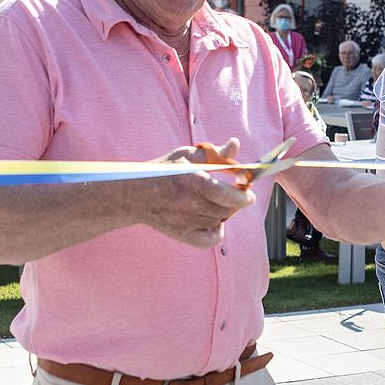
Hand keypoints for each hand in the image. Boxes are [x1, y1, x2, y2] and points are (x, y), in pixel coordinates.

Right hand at [126, 137, 254, 247]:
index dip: (245, 196)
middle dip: (235, 201)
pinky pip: (210, 239)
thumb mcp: (189, 155)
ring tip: (212, 202)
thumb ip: (216, 152)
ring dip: (223, 212)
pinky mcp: (182, 234)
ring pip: (220, 221)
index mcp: (195, 181)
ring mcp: (186, 222)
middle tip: (231, 193)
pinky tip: (212, 220)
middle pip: (229, 210)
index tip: (247, 190)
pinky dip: (216, 231)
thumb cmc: (165, 170)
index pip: (232, 197)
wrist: (136, 193)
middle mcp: (191, 204)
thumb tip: (235, 144)